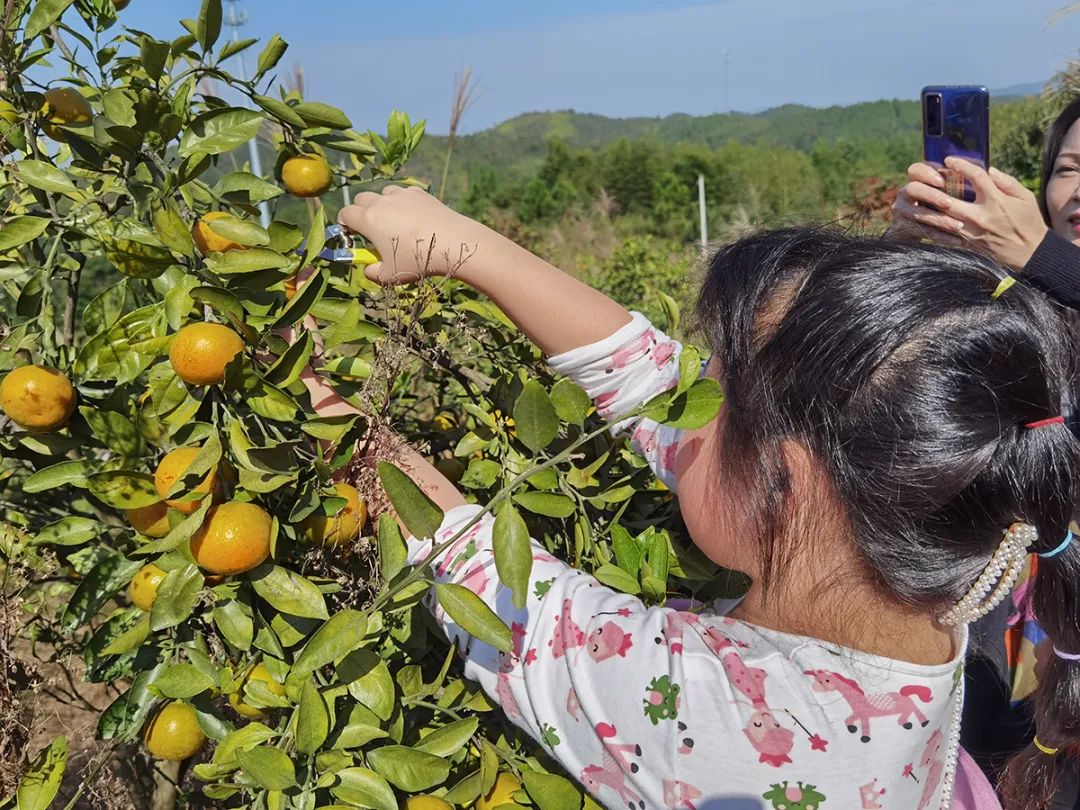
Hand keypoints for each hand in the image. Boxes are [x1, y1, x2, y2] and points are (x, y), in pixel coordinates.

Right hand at [337, 186, 480, 284]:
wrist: (453, 243)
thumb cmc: (417, 260)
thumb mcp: (391, 275)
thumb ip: (373, 273)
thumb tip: (368, 270)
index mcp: (368, 219)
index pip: (346, 214)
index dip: (345, 224)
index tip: (352, 234)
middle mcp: (381, 202)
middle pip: (361, 199)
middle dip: (361, 211)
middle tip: (371, 229)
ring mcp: (401, 194)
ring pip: (383, 193)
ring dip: (382, 204)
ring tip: (393, 221)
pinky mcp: (419, 193)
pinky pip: (404, 193)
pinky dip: (403, 202)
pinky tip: (414, 216)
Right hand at [887, 163, 965, 246]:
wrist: (911, 229)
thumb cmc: (936, 205)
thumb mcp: (942, 191)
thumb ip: (958, 181)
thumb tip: (990, 171)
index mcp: (917, 180)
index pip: (916, 169)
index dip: (927, 173)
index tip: (942, 180)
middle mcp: (906, 193)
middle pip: (914, 189)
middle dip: (933, 195)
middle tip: (950, 203)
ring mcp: (902, 211)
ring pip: (918, 213)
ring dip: (939, 219)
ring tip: (958, 225)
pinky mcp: (903, 228)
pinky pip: (923, 232)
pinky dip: (941, 236)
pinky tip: (957, 240)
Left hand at [891, 159, 1047, 269]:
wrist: (1030, 253)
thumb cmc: (1029, 221)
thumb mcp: (1025, 197)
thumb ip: (1006, 181)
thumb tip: (989, 170)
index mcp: (996, 201)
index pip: (976, 177)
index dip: (961, 166)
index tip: (949, 160)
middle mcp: (980, 216)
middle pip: (948, 199)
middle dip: (932, 188)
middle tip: (922, 178)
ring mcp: (971, 232)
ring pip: (941, 218)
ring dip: (927, 206)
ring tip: (916, 195)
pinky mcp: (967, 244)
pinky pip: (944, 235)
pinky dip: (932, 225)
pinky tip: (922, 217)